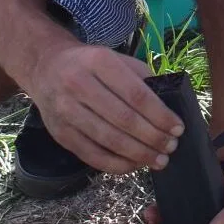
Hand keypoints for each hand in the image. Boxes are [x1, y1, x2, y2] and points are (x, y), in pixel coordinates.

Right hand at [21, 41, 182, 174]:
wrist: (46, 67)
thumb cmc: (90, 64)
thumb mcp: (116, 58)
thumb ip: (141, 78)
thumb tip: (168, 108)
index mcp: (99, 62)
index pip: (136, 95)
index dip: (160, 115)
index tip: (177, 128)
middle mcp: (78, 85)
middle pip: (124, 120)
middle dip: (153, 138)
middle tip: (171, 146)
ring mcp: (65, 111)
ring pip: (109, 140)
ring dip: (139, 154)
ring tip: (158, 160)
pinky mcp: (59, 133)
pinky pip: (92, 155)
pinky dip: (117, 165)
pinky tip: (135, 164)